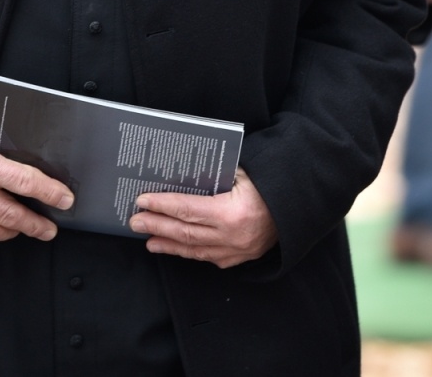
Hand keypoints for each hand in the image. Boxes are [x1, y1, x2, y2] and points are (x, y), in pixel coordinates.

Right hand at [0, 128, 73, 242]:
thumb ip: (3, 149)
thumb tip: (31, 158)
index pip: (25, 182)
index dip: (50, 193)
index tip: (66, 199)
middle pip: (13, 215)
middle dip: (37, 225)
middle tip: (51, 229)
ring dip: (16, 232)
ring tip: (29, 229)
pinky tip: (1, 227)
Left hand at [128, 170, 277, 267]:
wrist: (296, 208)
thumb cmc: (267, 185)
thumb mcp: (242, 173)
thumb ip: (213, 177)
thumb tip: (180, 176)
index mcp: (232, 212)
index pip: (187, 209)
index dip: (162, 205)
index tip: (142, 200)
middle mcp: (232, 236)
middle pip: (185, 232)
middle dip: (157, 226)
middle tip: (135, 221)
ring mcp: (235, 251)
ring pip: (193, 249)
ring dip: (168, 243)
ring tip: (148, 238)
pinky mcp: (238, 259)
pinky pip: (207, 257)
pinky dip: (188, 252)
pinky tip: (173, 247)